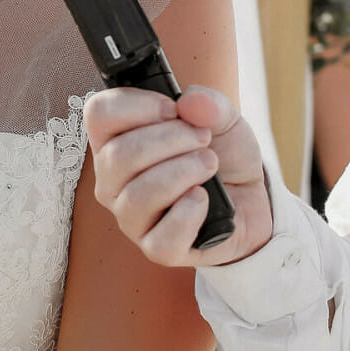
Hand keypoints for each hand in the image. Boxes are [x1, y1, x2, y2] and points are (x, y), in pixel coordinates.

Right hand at [84, 85, 273, 267]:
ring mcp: (131, 218)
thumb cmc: (223, 155)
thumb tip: (191, 102)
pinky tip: (203, 199)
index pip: (99, 114)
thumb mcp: (224, 118)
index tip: (173, 109)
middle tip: (203, 138)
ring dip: (182, 172)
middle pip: (118, 156)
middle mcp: (114, 180)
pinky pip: (162, 238)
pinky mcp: (156, 249)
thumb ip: (211, 103)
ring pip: (138, 196)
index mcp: (116, 139)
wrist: (251, 197)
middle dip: (170, 139)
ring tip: (209, 164)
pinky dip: (189, 213)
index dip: (137, 105)